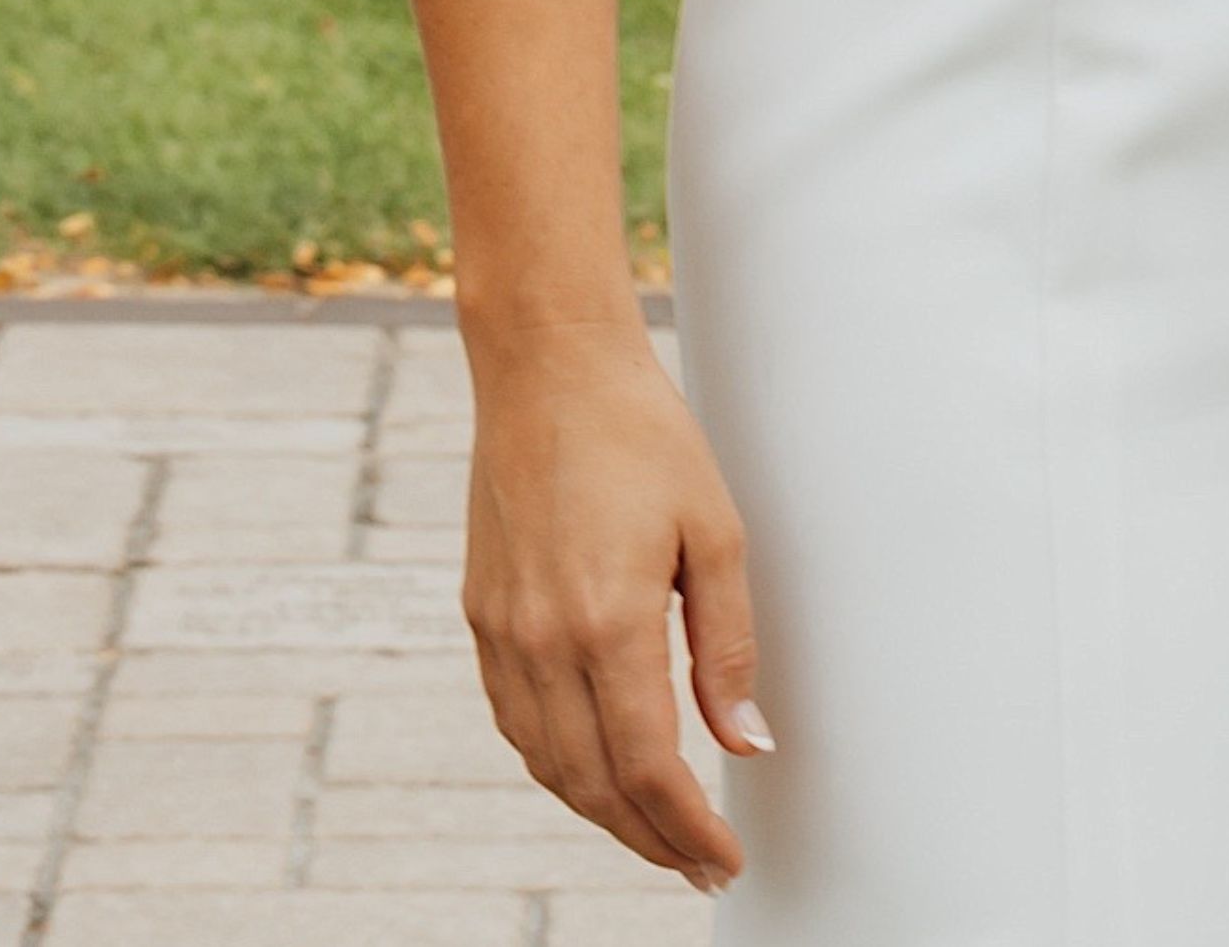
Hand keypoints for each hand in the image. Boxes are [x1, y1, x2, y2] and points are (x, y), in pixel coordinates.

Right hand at [460, 324, 770, 890]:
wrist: (544, 364)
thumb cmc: (639, 434)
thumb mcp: (716, 533)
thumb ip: (729, 647)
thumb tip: (747, 742)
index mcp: (607, 622)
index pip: (649, 769)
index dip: (689, 829)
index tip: (723, 857)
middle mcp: (542, 638)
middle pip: (594, 784)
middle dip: (650, 840)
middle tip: (698, 864)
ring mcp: (502, 628)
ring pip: (546, 761)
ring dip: (600, 811)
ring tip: (654, 831)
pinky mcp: (481, 610)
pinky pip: (513, 718)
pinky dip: (553, 763)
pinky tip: (590, 767)